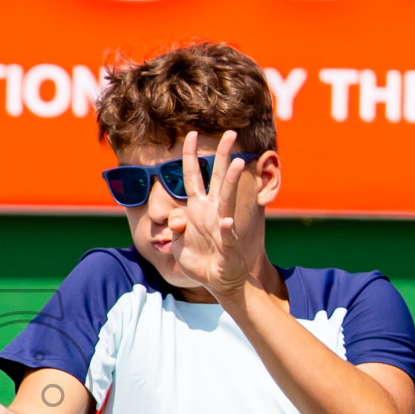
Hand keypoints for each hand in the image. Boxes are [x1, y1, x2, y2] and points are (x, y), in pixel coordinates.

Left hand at [167, 129, 250, 298]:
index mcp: (196, 207)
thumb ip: (175, 227)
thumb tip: (177, 219)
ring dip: (232, 180)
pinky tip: (227, 224)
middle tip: (231, 133)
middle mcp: (211, 210)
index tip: (191, 133)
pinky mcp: (229, 244)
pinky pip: (228, 234)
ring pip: (227, 197)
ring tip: (239, 162)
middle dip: (222, 154)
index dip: (190, 154)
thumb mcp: (177, 242)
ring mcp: (222, 225)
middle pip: (216, 177)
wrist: (216, 281)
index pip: (191, 175)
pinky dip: (227, 230)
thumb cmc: (198, 258)